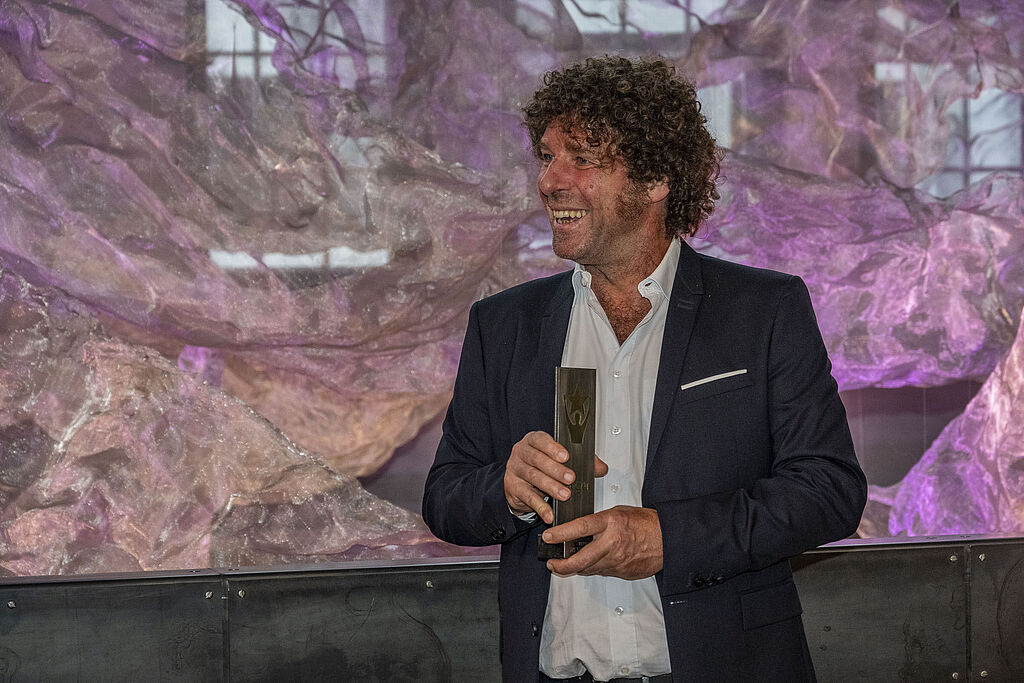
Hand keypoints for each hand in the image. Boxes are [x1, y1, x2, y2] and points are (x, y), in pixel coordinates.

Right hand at [504, 431, 607, 524]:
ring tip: (565, 495)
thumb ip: (581, 460)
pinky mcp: (513, 488)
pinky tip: (550, 513)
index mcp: (533, 441)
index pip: (540, 440)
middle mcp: (521, 452)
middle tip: (571, 478)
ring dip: (550, 487)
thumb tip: (601, 468)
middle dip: (555, 470)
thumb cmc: (542, 466)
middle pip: (537, 459)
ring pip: (532, 477)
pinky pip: (527, 497)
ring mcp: (515, 469)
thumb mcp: (559, 459)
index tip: (566, 456)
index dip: (553, 447)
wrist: (519, 481)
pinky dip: (540, 507)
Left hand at [542, 505, 662, 579]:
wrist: (668, 539)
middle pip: (580, 559)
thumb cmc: (646, 523)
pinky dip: (594, 568)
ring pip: (589, 569)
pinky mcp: (622, 572)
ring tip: (566, 563)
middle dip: (561, 564)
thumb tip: (580, 530)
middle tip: (552, 562)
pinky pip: (602, 572)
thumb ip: (599, 522)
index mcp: (611, 523)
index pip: (580, 528)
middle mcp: (612, 543)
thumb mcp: (619, 512)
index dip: (560, 534)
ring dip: (576, 567)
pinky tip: (592, 563)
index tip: (548, 537)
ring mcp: (617, 561)